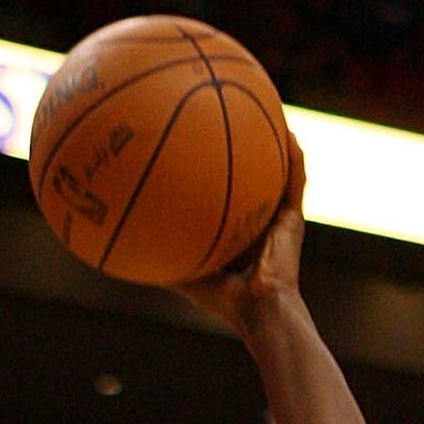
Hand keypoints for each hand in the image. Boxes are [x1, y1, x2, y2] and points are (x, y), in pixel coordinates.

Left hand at [175, 130, 305, 330]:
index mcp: (240, 235)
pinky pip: (296, 180)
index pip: (231, 199)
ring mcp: (280, 220)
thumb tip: (127, 249)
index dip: (221, 178)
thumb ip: (164, 258)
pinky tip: (288, 131)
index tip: (205, 151)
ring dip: (276, 146)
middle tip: (235, 120)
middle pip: (255, 180)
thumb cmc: (224, 301)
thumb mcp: (186, 275)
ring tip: (271, 113)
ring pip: (280, 174)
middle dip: (248, 152)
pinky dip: (295, 157)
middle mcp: (261, 224)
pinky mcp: (294, 220)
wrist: (259, 310)